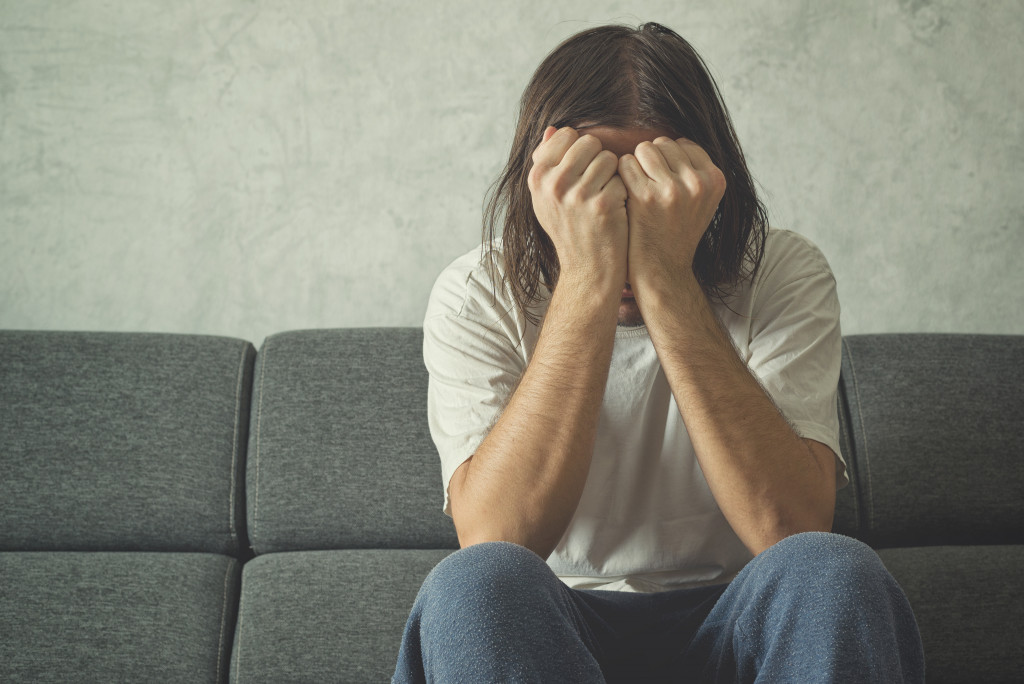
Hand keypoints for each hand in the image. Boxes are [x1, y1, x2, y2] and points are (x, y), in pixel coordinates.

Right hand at [528, 126, 628, 290]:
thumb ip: (548, 161)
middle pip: (590, 142)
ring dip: (613, 176)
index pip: (567, 135)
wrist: (587, 269)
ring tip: (605, 198)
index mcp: (537, 177)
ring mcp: (576, 195)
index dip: (581, 151)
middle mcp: (553, 184)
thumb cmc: (571, 229)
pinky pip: (621, 178)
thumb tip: (553, 128)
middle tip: (597, 186)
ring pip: (609, 158)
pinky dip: (623, 192)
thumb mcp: (548, 197)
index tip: (581, 173)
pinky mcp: (602, 205)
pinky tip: (615, 211)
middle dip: (599, 160)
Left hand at [617, 137, 725, 291]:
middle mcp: (697, 183)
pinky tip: (625, 195)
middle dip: (651, 162)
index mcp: (715, 180)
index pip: (683, 143)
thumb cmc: (675, 233)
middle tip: (649, 190)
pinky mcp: (645, 197)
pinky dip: (621, 176)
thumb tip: (675, 140)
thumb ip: (695, 171)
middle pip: (663, 143)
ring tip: (639, 191)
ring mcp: (672, 189)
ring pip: (644, 149)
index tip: (664, 183)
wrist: (662, 271)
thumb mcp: (700, 202)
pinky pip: (625, 164)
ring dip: (636, 166)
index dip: (667, 161)